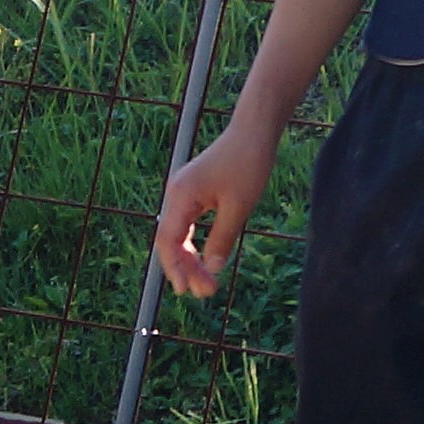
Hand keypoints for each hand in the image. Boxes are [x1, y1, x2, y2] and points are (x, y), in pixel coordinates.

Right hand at [158, 117, 276, 298]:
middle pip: (171, 241)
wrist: (254, 131)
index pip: (169, 241)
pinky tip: (204, 260)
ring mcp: (183, 192)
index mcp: (180, 196)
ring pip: (178, 234)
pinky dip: (194, 244)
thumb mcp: (239, 206)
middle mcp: (176, 194)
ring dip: (191, 259)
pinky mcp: (193, 191)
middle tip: (206, 292)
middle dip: (186, 268)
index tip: (188, 290)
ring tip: (207, 283)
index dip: (175, 268)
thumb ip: (222, 238)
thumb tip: (212, 268)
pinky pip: (187, 224)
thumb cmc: (249, 163)